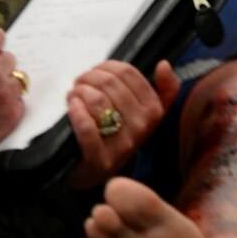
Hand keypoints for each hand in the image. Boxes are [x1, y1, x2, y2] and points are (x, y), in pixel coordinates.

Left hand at [64, 60, 177, 189]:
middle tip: (80, 84)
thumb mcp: (144, 113)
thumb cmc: (117, 134)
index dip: (107, 67)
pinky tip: (72, 108)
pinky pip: (86, 127)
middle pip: (110, 83)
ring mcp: (122, 144)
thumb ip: (163, 89)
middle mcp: (142, 127)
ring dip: (79, 92)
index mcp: (154, 111)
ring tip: (74, 95)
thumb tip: (164, 64)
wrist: (96, 172)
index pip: (128, 73)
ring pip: (98, 101)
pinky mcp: (100, 159)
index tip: (96, 72)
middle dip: (89, 78)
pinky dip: (76, 112)